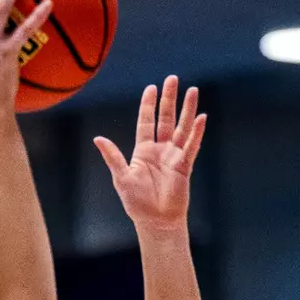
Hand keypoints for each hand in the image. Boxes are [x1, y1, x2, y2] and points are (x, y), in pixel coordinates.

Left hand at [94, 76, 206, 231]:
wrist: (155, 221)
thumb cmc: (136, 202)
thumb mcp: (121, 177)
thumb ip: (112, 157)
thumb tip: (98, 139)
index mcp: (143, 151)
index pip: (146, 122)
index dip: (148, 105)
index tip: (151, 87)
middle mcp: (160, 150)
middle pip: (166, 119)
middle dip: (169, 99)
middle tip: (173, 79)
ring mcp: (174, 156)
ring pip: (182, 128)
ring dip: (187, 110)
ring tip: (193, 91)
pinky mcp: (184, 166)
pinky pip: (191, 146)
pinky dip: (196, 132)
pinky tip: (201, 118)